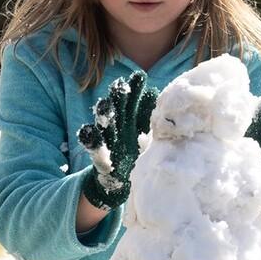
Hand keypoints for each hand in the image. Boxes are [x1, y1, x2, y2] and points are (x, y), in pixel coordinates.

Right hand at [78, 71, 158, 209]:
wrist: (117, 183)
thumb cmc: (134, 156)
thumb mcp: (148, 140)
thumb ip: (156, 123)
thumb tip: (172, 105)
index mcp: (129, 121)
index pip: (131, 101)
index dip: (134, 89)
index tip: (139, 76)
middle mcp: (117, 127)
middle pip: (117, 107)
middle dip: (118, 96)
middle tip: (121, 85)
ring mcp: (107, 140)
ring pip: (103, 123)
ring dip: (103, 114)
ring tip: (104, 106)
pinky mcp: (99, 155)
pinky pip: (92, 146)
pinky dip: (90, 139)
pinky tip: (88, 132)